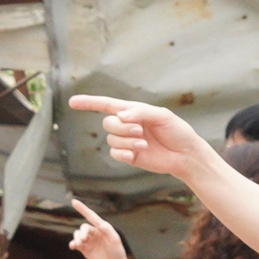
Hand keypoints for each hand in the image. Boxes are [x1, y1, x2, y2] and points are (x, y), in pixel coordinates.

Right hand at [68, 95, 207, 183]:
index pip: (106, 105)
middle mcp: (128, 125)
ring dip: (126, 141)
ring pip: (112, 139)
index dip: (89, 103)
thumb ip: (141, 112)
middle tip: (140, 131)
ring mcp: (128, 141)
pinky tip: (134, 154)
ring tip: (144, 144)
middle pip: (108, 123)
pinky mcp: (130, 156)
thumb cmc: (177, 131)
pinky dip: (122, 153)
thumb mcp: (162, 116)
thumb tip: (120, 115)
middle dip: (121, 127)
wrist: (186, 154)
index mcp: (134, 111)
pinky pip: (115, 154)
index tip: (72, 102)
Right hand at [68, 200, 136, 258]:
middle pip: (83, 227)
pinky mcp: (84, 249)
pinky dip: (73, 244)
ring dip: (77, 238)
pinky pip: (76, 244)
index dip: (82, 209)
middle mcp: (94, 232)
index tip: (73, 201)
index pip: (91, 216)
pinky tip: (73, 246)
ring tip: (79, 244)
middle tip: (84, 240)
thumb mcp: (114, 239)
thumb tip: (99, 223)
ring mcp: (88, 241)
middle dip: (82, 232)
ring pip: (78, 235)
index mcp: (102, 227)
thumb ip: (107, 230)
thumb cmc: (117, 251)